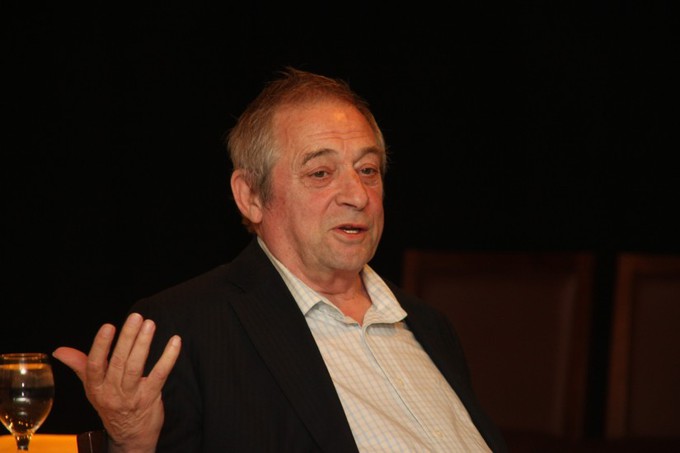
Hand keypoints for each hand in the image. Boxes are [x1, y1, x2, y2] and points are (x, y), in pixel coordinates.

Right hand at [53, 313, 180, 452]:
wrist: (130, 436)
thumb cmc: (111, 405)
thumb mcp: (92, 388)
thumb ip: (81, 365)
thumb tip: (60, 350)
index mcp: (96, 387)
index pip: (95, 365)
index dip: (101, 345)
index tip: (108, 326)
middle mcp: (112, 392)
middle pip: (119, 362)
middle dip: (127, 338)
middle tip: (136, 317)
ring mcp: (131, 396)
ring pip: (136, 367)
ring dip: (144, 344)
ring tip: (149, 324)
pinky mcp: (150, 398)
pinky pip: (160, 375)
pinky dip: (168, 357)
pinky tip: (175, 342)